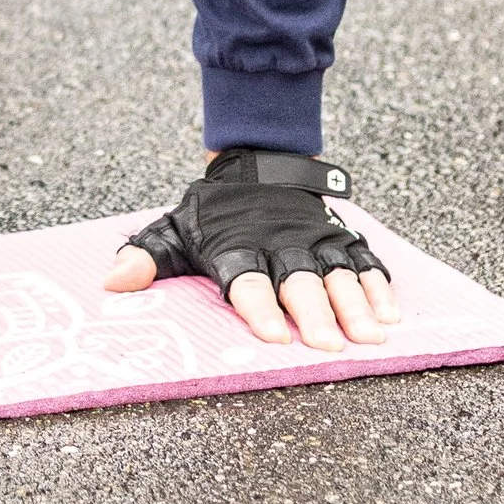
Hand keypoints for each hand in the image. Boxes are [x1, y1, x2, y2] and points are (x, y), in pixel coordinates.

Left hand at [104, 150, 402, 354]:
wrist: (257, 157)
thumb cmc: (215, 211)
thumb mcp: (175, 229)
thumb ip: (147, 258)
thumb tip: (112, 284)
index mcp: (238, 249)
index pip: (248, 282)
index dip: (258, 308)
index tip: (271, 334)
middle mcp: (280, 245)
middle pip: (300, 282)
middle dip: (315, 314)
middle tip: (330, 346)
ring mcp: (315, 240)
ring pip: (339, 273)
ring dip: (355, 305)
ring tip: (369, 336)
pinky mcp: (341, 236)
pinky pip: (365, 260)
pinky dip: (379, 285)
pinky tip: (390, 313)